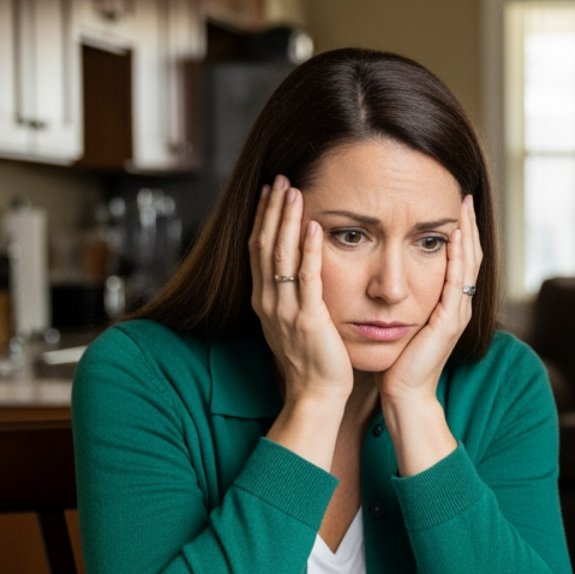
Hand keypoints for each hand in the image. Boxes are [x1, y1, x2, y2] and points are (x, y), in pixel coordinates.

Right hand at [249, 175, 352, 408]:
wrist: (316, 395)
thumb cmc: (312, 360)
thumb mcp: (294, 321)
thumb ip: (293, 294)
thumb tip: (298, 268)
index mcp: (264, 301)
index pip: (258, 250)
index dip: (263, 218)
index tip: (270, 191)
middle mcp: (269, 302)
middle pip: (264, 245)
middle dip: (272, 209)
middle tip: (280, 178)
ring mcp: (285, 310)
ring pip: (280, 256)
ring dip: (286, 220)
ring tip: (293, 190)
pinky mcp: (308, 319)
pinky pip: (306, 278)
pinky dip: (308, 250)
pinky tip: (313, 226)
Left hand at [378, 194, 482, 407]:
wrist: (405, 394)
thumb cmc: (399, 363)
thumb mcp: (405, 323)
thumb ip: (406, 301)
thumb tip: (392, 279)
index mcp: (450, 304)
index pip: (461, 260)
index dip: (461, 232)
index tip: (455, 204)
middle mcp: (460, 305)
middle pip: (472, 256)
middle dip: (469, 225)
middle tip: (466, 195)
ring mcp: (458, 313)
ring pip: (469, 264)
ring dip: (467, 234)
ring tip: (464, 207)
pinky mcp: (449, 322)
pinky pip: (457, 283)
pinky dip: (457, 258)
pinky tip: (454, 238)